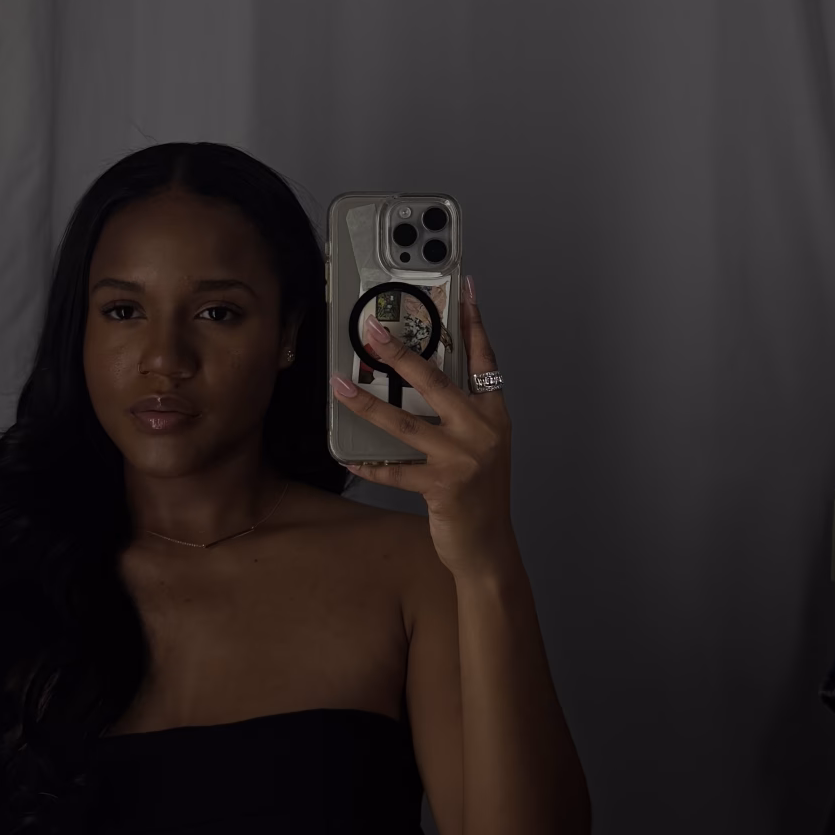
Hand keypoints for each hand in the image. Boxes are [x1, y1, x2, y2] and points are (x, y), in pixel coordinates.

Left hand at [333, 278, 514, 581]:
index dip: (474, 323)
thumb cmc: (480, 493)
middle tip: (373, 331)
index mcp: (494, 414)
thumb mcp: (481, 445)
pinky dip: (368, 463)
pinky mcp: (442, 486)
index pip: (484, 359)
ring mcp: (463, 458)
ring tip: (340, 386)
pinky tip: (348, 455)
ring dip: (366, 403)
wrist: (488, 546)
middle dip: (400, 353)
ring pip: (404, 422)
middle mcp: (482, 430)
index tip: (466, 289)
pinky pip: (394, 469)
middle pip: (435, 381)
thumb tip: (421, 380)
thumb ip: (461, 413)